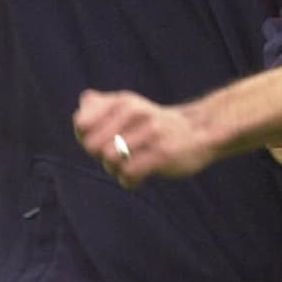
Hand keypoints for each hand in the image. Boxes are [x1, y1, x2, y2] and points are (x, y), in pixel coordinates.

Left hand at [74, 89, 213, 186]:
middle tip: (119, 155)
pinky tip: (139, 176)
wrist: (199, 132)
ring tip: (130, 165)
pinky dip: (129, 181)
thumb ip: (102, 104)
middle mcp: (134, 112)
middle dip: (100, 156)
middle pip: (92, 146)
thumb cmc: (157, 124)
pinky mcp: (162, 154)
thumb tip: (84, 101)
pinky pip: (128, 174)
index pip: (81, 124)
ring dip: (116, 170)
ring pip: (110, 161)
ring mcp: (150, 133)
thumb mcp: (130, 106)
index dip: (86, 139)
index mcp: (123, 102)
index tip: (104, 141)